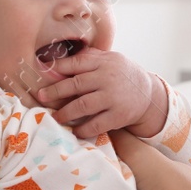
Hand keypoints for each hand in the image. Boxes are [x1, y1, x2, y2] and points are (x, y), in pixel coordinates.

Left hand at [33, 49, 168, 138]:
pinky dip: (82, 129)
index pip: (77, 62)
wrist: (150, 94)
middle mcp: (108, 78)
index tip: (41, 70)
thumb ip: (90, 58)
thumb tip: (60, 59)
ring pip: (83, 106)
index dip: (57, 67)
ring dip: (65, 113)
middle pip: (76, 84)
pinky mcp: (119, 115)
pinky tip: (74, 131)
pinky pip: (96, 125)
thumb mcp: (111, 60)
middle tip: (40, 96)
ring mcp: (113, 97)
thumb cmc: (123, 75)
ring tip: (55, 117)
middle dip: (55, 91)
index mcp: (104, 62)